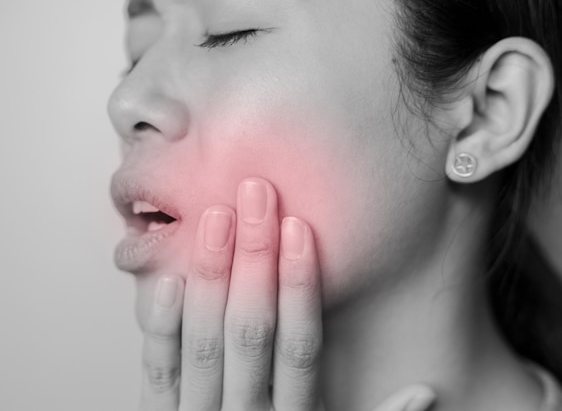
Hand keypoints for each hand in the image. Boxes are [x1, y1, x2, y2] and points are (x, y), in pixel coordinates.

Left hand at [136, 177, 435, 410]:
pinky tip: (169, 279)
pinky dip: (162, 327)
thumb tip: (428, 392)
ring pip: (203, 344)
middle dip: (254, 259)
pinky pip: (158, 373)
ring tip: (215, 218)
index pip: (301, 346)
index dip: (301, 285)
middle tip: (255, 196)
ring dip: (210, 277)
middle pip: (251, 331)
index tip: (299, 228)